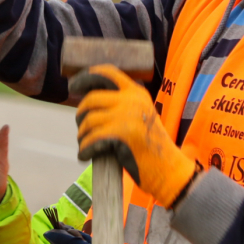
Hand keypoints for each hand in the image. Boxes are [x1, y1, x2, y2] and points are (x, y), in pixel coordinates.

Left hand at [73, 65, 199, 206]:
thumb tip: (88, 103)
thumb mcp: (140, 116)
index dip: (86, 77)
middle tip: (81, 128)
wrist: (169, 170)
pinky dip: (84, 148)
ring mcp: (127, 115)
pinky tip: (85, 156)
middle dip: (81, 114)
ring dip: (82, 134)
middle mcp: (132, 99)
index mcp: (137, 93)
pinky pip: (91, 138)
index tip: (74, 85)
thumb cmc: (151, 147)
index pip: (108, 73)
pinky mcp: (121, 133)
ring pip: (89, 120)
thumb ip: (121, 105)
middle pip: (91, 99)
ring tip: (84, 144)